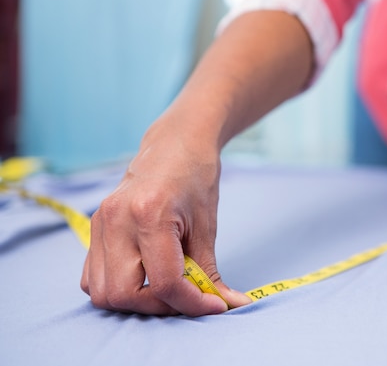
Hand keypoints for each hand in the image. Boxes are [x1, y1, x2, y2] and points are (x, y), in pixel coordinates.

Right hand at [80, 127, 250, 315]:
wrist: (175, 144)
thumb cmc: (196, 179)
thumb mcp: (207, 227)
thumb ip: (210, 273)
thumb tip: (228, 305)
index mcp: (149, 215)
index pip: (165, 282)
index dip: (192, 303)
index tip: (215, 305)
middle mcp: (117, 221)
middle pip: (123, 295)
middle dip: (159, 307)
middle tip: (186, 298)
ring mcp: (100, 224)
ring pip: (102, 292)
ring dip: (136, 302)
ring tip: (167, 289)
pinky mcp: (94, 228)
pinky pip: (92, 277)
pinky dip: (117, 288)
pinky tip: (145, 277)